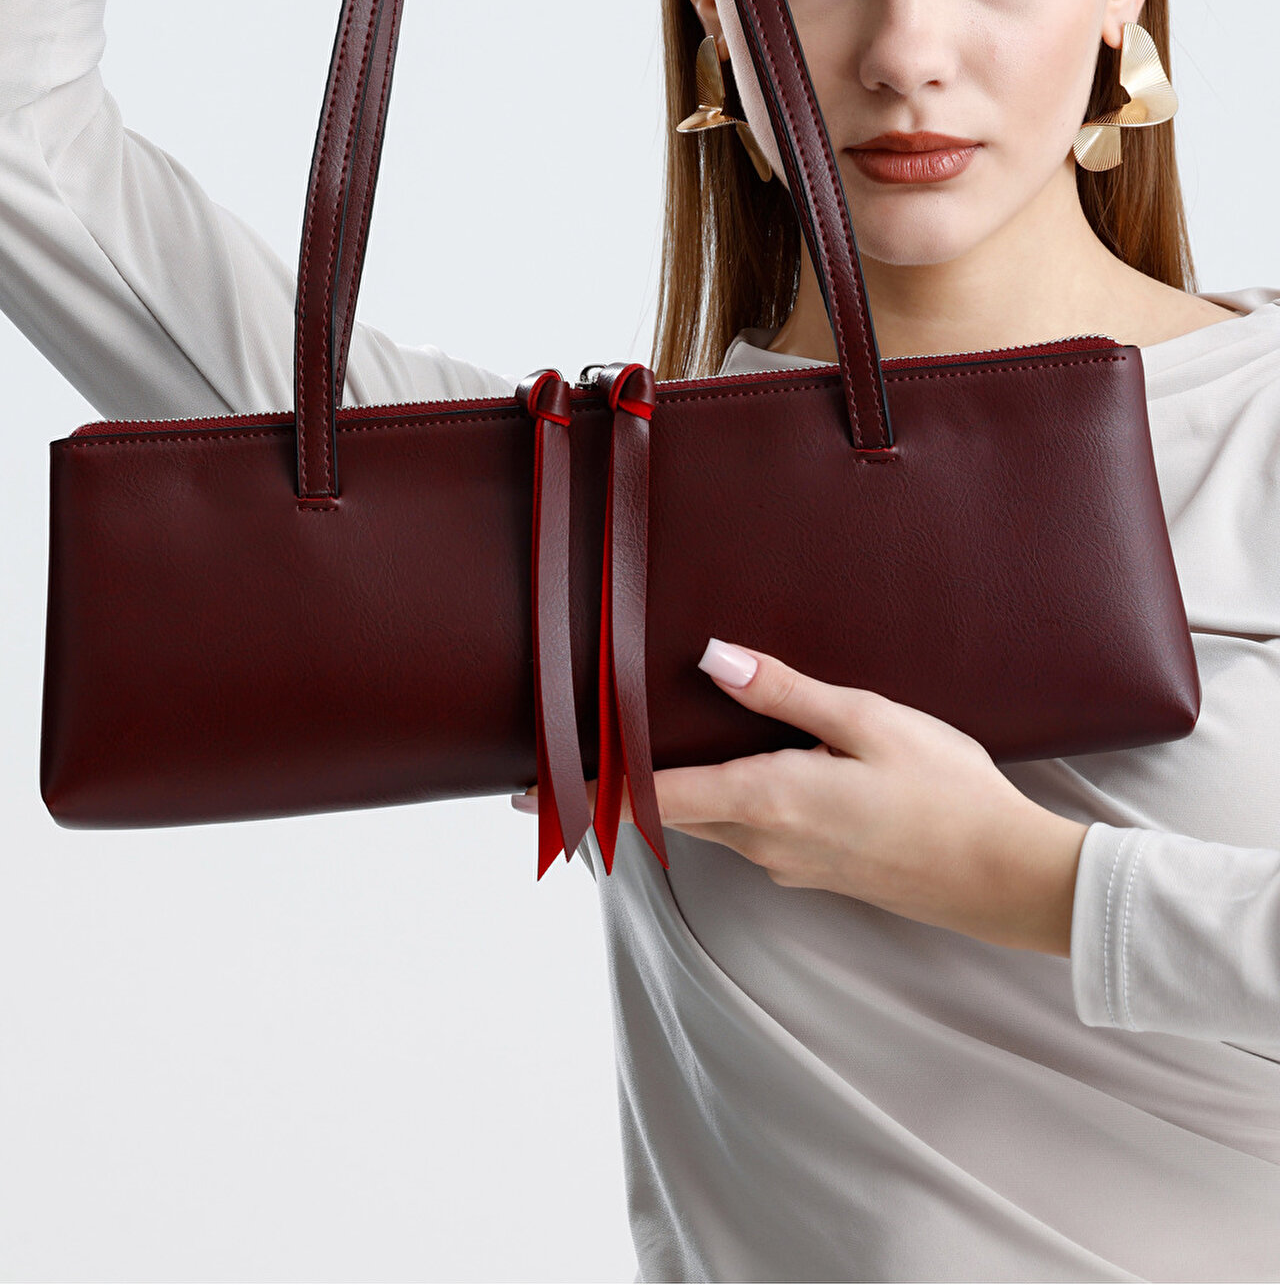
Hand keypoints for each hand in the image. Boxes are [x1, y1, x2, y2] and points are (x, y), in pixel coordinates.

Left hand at [524, 642, 1087, 953]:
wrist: (1007, 876)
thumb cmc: (945, 790)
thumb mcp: (866, 719)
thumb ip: (783, 691)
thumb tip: (711, 658)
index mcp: (769, 799)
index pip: (653, 798)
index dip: (586, 792)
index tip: (527, 792)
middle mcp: (767, 842)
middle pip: (671, 811)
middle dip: (619, 790)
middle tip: (572, 758)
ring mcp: (791, 863)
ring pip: (710, 822)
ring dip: (673, 795)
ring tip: (644, 752)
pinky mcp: (817, 871)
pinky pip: (749, 832)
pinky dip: (721, 804)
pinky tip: (741, 771)